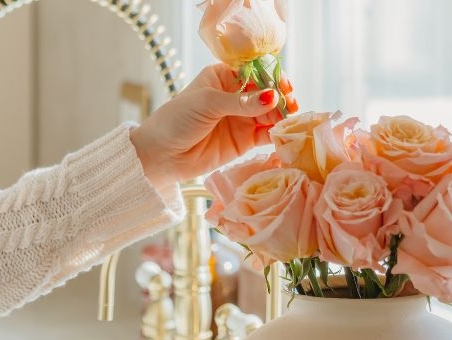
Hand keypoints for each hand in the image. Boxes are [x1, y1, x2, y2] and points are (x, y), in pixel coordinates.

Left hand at [130, 63, 297, 188]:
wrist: (161, 155)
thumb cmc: (176, 120)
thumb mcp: (208, 103)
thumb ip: (242, 102)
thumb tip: (273, 96)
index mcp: (223, 77)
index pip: (255, 72)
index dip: (272, 77)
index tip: (284, 85)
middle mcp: (235, 96)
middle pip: (267, 93)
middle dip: (280, 98)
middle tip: (290, 105)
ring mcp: (241, 119)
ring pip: (270, 113)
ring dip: (281, 116)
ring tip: (287, 120)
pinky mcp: (244, 141)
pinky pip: (266, 134)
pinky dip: (276, 134)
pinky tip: (283, 134)